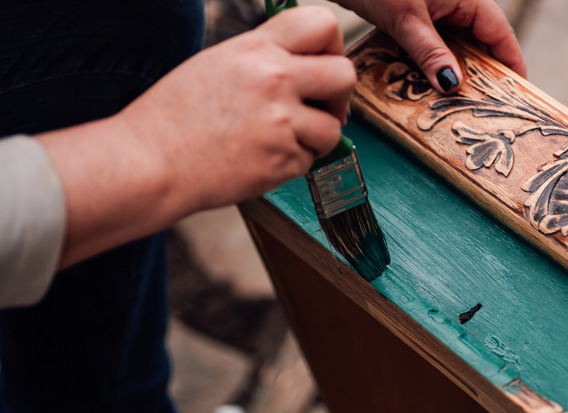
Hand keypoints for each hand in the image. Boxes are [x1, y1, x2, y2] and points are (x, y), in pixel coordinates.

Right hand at [123, 5, 356, 209]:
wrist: (150, 162)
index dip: (332, 47)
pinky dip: (294, 161)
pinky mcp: (283, 160)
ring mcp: (281, 122)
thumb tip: (303, 64)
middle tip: (321, 108)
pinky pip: (310, 159)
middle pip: (345, 75)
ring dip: (316, 136)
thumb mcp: (217, 63)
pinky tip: (263, 157)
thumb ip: (263, 57)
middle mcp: (274, 79)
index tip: (323, 65)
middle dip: (339, 95)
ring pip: (333, 127)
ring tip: (284, 139)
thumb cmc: (174, 117)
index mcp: (256, 48)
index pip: (323, 23)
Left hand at [335, 0, 525, 92]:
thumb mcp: (407, 20)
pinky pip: (434, 46)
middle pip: (480, 44)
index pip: (500, 34)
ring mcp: (437, 11)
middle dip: (484, 75)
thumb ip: (430, 52)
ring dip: (456, 73)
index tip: (518, 94)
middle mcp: (457, 3)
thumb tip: (453, 85)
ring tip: (459, 105)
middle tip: (486, 109)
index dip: (511, 64)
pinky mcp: (417, 19)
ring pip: (456, 47)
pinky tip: (430, 86)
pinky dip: (434, 66)